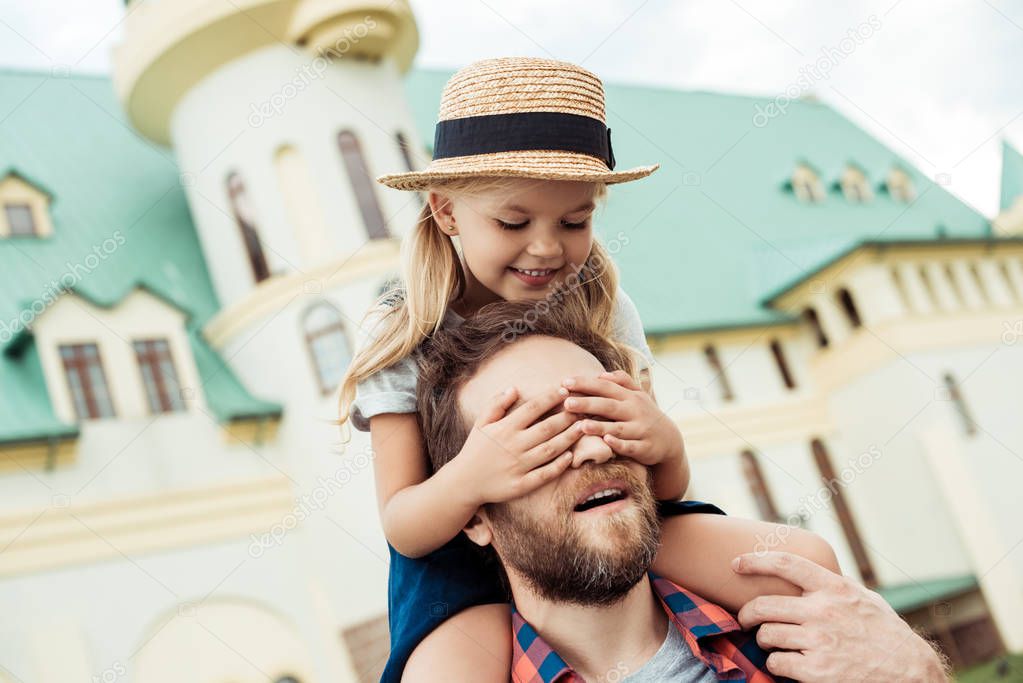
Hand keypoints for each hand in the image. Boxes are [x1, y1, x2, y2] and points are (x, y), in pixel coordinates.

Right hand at [453, 385, 583, 507]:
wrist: (464, 482)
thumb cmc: (475, 449)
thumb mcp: (481, 423)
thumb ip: (496, 404)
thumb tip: (514, 388)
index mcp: (504, 428)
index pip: (532, 408)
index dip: (550, 398)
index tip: (565, 390)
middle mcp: (513, 446)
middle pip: (546, 428)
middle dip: (566, 416)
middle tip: (582, 407)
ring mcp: (518, 466)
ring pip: (550, 450)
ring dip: (569, 438)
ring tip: (583, 427)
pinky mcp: (521, 485)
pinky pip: (545, 474)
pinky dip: (559, 466)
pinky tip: (571, 456)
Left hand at [561, 370, 683, 467]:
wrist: (670, 440)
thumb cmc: (645, 414)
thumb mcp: (638, 395)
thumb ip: (622, 381)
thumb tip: (602, 374)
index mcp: (629, 397)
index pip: (605, 387)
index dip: (586, 384)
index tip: (565, 382)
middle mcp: (635, 411)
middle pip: (608, 406)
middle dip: (588, 403)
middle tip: (566, 402)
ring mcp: (640, 430)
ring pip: (618, 427)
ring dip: (600, 426)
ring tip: (582, 425)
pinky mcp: (644, 448)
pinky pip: (631, 446)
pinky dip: (619, 444)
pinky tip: (607, 441)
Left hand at [734, 552, 948, 681]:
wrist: (911, 674)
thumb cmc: (888, 635)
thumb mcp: (866, 600)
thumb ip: (837, 586)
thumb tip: (812, 570)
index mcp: (834, 589)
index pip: (785, 564)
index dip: (755, 561)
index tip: (736, 563)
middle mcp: (823, 612)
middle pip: (763, 606)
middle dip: (747, 614)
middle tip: (745, 619)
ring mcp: (818, 642)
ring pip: (767, 635)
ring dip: (764, 641)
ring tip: (772, 644)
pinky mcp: (815, 671)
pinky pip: (777, 663)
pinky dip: (776, 665)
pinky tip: (787, 665)